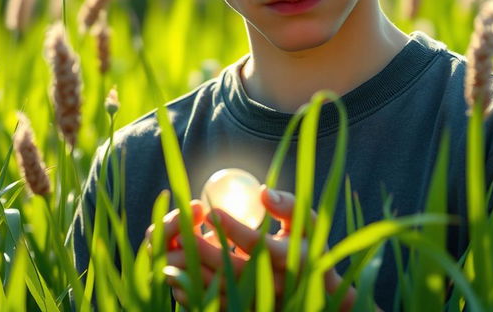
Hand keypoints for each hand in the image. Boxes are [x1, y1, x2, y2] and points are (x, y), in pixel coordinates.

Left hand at [146, 186, 356, 310]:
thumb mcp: (306, 221)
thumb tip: (262, 192)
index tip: (210, 211)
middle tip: (182, 232)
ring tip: (177, 249)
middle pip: (231, 269)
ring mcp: (257, 301)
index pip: (255, 243)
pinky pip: (215, 305)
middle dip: (204, 250)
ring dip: (195, 271)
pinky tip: (179, 273)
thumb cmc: (307, 246)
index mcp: (287, 258)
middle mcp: (272, 284)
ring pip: (220, 289)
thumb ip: (286, 205)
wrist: (315, 292)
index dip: (231, 228)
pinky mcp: (245, 311)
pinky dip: (194, 291)